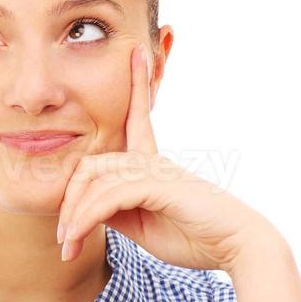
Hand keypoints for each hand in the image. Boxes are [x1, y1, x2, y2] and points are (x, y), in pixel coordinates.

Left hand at [55, 45, 273, 272]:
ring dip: (74, 216)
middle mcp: (153, 161)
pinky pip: (109, 195)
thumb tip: (86, 208)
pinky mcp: (160, 184)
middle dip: (69, 201)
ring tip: (66, 246)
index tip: (140, 54)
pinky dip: (86, 217)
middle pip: (92, 164)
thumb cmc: (194, 236)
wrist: (238, 248)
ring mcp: (157, 170)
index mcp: (153, 165)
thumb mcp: (142, 224)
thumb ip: (116, 210)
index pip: (138, 121)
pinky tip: (76, 237)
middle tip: (62, 238)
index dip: (138, 87)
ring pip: (95, 180)